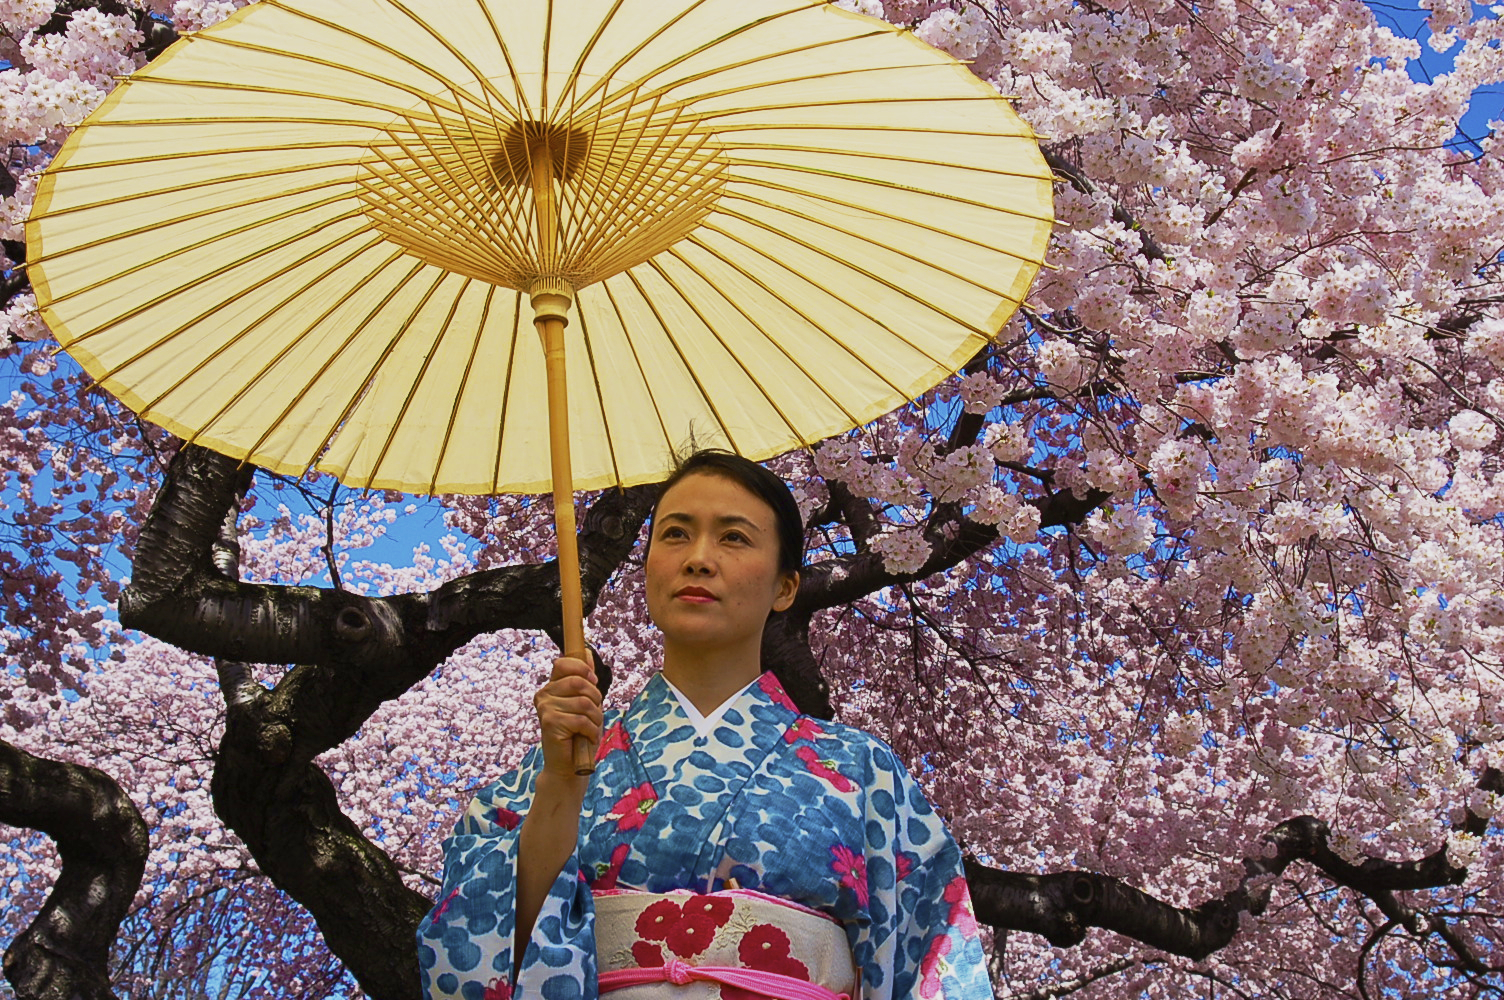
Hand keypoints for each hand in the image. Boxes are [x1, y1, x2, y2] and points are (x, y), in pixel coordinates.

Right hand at [533, 651, 601, 778]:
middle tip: (594, 714)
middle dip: (595, 698)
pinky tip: (587, 738)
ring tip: (591, 729)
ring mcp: (545, 709)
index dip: (583, 669)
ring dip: (596, 718)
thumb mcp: (585, 703)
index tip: (593, 682)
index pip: (563, 663)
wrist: (568, 766)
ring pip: (584, 702)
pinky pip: (581, 719)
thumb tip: (585, 651)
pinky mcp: (550, 723)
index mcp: (551, 687)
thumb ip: (585, 679)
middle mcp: (544, 695)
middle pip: (579, 682)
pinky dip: (591, 731)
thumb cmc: (578, 734)